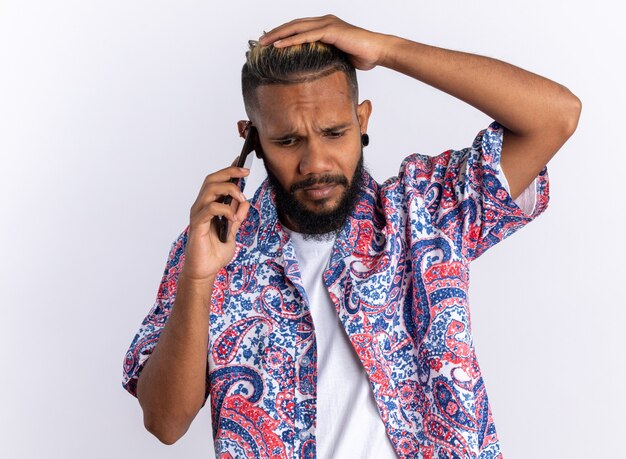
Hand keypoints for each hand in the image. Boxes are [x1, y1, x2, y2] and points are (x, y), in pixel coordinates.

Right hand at [181, 163, 250, 282]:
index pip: (217, 182)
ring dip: (229, 189)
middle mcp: (201, 207)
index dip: (228, 170)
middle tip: (245, 173)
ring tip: (242, 198)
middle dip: (229, 172)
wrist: (205, 271)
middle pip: (211, 180)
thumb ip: (237, 217)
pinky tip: (233, 218)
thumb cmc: (214, 253)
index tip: (241, 162)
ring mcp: (198, 215)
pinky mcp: (197, 225)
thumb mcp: (232, 232)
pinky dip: (225, 209)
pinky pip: (210, 209)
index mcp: (209, 206)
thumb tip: (245, 202)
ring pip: (209, 189)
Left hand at [258, 14, 390, 70]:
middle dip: (276, 32)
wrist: (378, 51)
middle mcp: (324, 21)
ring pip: (296, 28)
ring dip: (278, 35)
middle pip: (294, 25)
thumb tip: (317, 70)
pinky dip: (291, 40)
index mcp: (325, 26)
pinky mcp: (330, 30)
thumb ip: (326, 57)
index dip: (284, 34)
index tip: (270, 42)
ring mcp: (327, 24)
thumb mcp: (339, 57)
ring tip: (264, 43)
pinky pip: (306, 35)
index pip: (299, 27)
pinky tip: (279, 45)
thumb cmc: (362, 56)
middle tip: (260, 42)